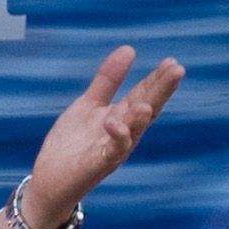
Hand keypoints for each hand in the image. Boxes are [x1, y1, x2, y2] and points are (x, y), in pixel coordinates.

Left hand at [18, 45, 187, 228]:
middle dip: (161, 92)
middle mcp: (124, 134)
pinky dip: (116, 138)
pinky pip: (111, 151)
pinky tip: (115, 123)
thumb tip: (129, 48)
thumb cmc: (73, 143)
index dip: (157, 79)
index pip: (144, 95)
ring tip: (147, 103)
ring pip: (133, 132)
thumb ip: (108, 80)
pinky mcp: (98, 165)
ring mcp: (113, 151)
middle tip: (177, 71)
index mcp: (122, 117)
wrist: (50, 179)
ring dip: (141, 118)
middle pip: (146, 109)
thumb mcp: (89, 104)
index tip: (172, 61)